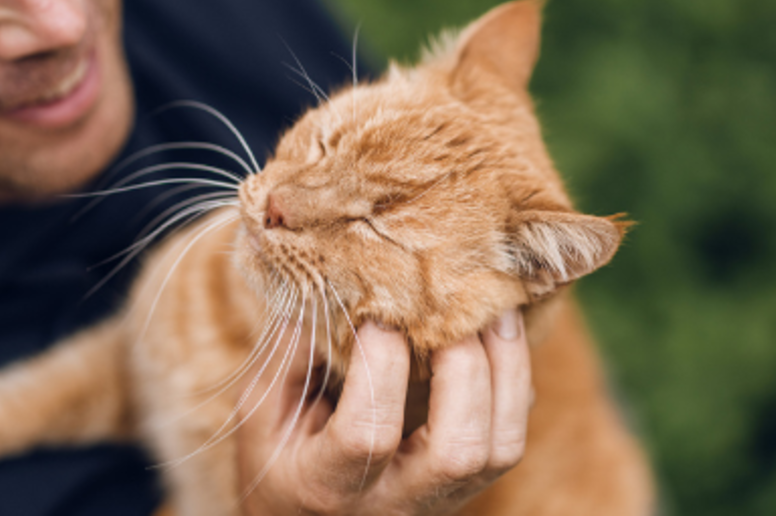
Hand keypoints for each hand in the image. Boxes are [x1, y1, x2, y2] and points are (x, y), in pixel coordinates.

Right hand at [234, 309, 531, 515]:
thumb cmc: (278, 460)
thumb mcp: (261, 413)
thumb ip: (291, 354)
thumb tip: (336, 282)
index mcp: (328, 485)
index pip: (369, 434)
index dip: (380, 363)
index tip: (375, 312)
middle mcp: (394, 503)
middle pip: (457, 450)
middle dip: (464, 367)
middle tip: (452, 304)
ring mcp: (438, 501)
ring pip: (499, 448)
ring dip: (506, 370)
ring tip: (494, 308)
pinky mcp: (467, 488)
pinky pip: (509, 439)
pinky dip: (514, 382)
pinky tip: (498, 337)